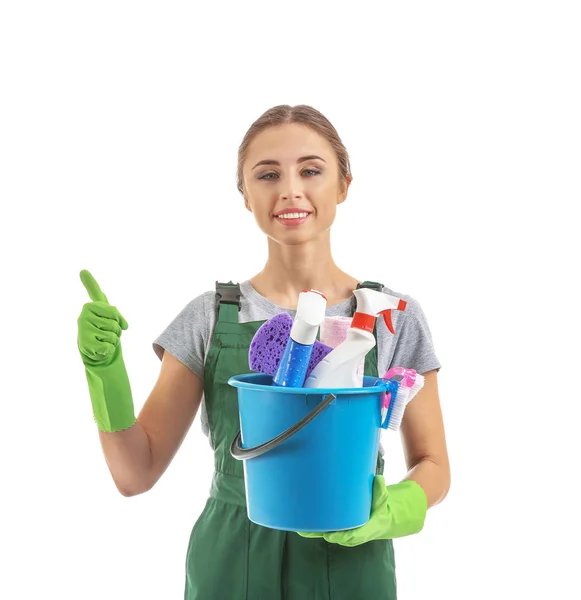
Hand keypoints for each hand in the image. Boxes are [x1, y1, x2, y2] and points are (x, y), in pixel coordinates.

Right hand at [77, 270, 134, 431]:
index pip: (92, 307)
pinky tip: (106, 357)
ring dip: (112, 335)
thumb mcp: (114, 347)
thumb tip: (118, 323)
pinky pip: (101, 341)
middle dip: (112, 318)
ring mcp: (84, 346)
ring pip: (103, 324)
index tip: (84, 271)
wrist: (112, 404)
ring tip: (110, 350)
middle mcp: (84, 337)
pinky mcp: (88, 356)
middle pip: (98, 310)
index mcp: (92, 333)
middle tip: (117, 335)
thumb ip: (113, 331)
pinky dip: (108, 348)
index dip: (91, 287)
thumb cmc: (114, 379)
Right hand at [78, 270, 127, 366]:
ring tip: (103, 339)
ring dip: (113, 341)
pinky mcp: (86, 347)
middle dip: (116, 331)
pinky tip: (100, 348)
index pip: (113, 312)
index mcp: (89, 307)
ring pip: (113, 337)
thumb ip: (94, 289)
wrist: (94, 347)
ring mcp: (84, 332)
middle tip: (106, 332)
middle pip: (115, 326)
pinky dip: (109, 350)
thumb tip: (82, 270)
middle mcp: (83, 318)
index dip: (118, 320)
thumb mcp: (104, 308)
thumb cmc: (101, 325)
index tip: (113, 321)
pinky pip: (109, 347)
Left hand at [297, 475, 426, 546]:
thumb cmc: (381, 508)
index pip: (350, 535)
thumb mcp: (385, 500)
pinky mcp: (336, 525)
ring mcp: (342, 530)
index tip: (329, 534)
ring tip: (297, 522)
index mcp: (363, 529)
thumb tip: (378, 479)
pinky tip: (299, 520)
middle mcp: (350, 532)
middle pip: (332, 535)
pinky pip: (322, 527)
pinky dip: (311, 526)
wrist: (382, 517)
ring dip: (312, 529)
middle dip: (318, 531)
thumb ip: (381, 491)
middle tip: (305, 524)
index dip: (339, 535)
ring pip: (324, 533)